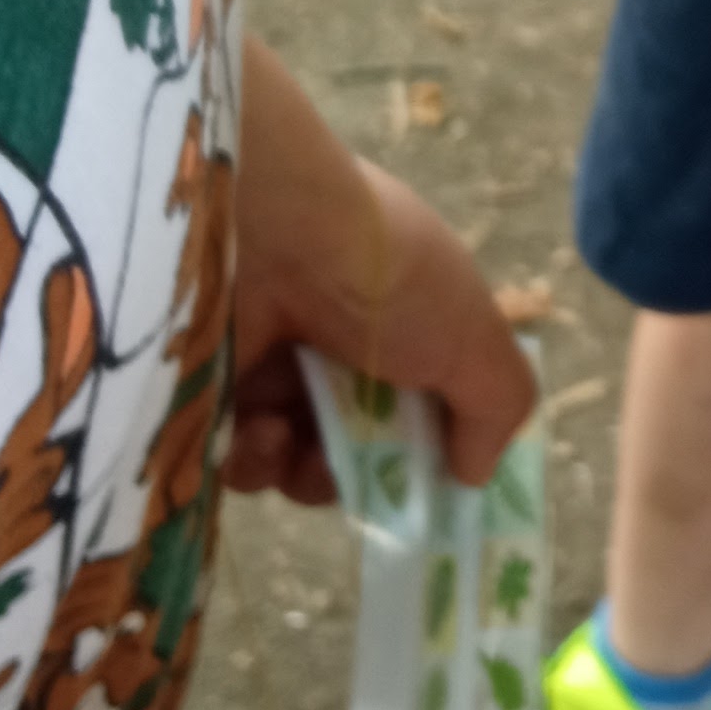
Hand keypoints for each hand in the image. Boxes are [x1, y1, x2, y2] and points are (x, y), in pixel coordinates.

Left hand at [229, 38, 535, 496]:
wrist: (274, 232)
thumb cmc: (387, 279)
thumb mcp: (473, 333)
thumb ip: (497, 404)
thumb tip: (475, 473)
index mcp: (405, 322)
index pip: (421, 402)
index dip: (427, 445)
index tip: (430, 478)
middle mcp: (339, 341)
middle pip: (358, 445)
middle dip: (365, 474)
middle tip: (361, 473)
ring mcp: (274, 364)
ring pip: (295, 460)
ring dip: (306, 471)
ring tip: (298, 444)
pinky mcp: (213, 385)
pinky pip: (236, 456)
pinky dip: (254, 458)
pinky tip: (262, 430)